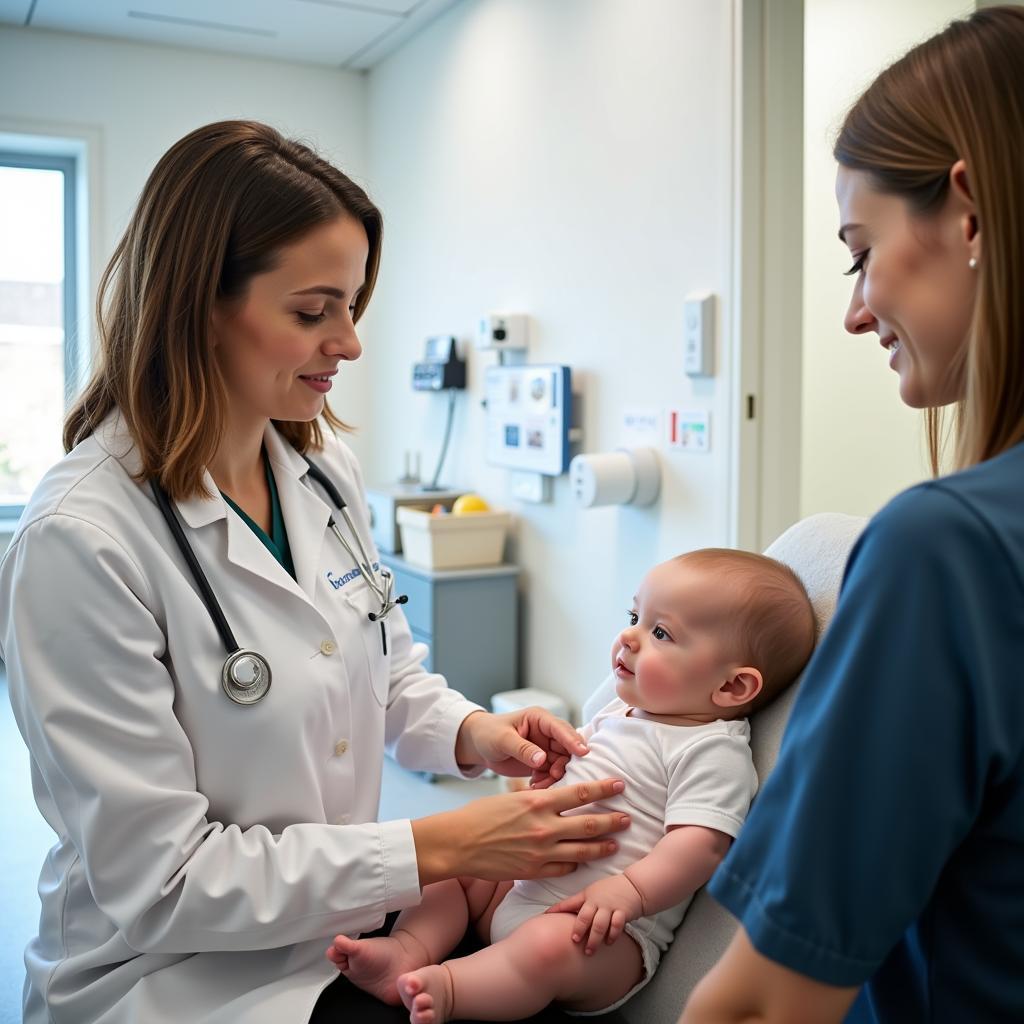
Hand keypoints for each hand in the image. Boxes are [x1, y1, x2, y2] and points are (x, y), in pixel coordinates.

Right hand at [412, 778, 629, 884]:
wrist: (458, 843)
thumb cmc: (480, 815)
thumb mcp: (512, 797)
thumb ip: (538, 799)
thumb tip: (557, 796)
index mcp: (538, 801)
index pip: (580, 792)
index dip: (604, 788)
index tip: (620, 784)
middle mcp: (544, 826)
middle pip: (589, 823)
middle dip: (612, 820)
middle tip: (628, 818)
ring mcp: (541, 851)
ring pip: (583, 851)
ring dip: (603, 847)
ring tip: (615, 844)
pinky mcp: (534, 871)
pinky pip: (565, 870)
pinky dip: (576, 865)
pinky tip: (583, 862)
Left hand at [455, 708, 587, 786]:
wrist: (478, 746)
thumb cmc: (488, 733)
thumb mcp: (502, 739)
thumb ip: (522, 748)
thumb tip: (542, 759)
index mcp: (540, 719)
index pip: (561, 728)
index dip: (573, 740)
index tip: (583, 753)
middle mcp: (547, 733)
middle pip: (567, 748)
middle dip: (565, 763)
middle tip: (554, 775)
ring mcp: (546, 749)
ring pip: (562, 764)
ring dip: (555, 776)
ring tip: (539, 784)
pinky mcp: (542, 763)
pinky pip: (552, 774)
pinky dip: (547, 782)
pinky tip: (534, 786)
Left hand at [545, 873, 644, 953]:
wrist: (633, 886)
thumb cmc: (610, 891)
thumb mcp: (592, 892)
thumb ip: (579, 903)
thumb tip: (561, 914)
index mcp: (587, 896)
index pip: (569, 902)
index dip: (557, 909)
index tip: (546, 917)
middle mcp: (597, 901)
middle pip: (585, 917)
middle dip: (579, 929)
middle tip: (574, 941)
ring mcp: (610, 907)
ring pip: (600, 924)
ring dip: (594, 938)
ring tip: (589, 951)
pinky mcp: (623, 912)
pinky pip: (617, 925)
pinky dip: (613, 934)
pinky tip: (609, 942)